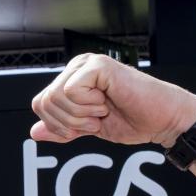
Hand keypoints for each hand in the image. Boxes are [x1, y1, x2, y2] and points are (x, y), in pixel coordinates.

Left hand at [30, 54, 195, 147]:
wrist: (161, 119)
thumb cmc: (133, 119)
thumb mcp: (88, 129)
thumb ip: (62, 130)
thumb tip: (34, 132)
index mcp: (72, 79)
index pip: (40, 104)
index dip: (59, 125)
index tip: (86, 125)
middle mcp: (77, 67)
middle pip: (44, 103)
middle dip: (69, 123)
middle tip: (96, 119)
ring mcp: (87, 64)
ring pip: (56, 98)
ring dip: (80, 116)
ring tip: (103, 110)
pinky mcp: (98, 65)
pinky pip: (71, 92)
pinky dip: (88, 107)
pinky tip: (107, 102)